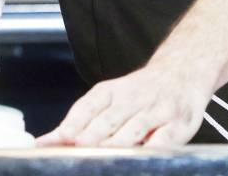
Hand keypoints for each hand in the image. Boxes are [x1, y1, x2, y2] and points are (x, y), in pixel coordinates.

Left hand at [36, 64, 209, 146]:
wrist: (180, 73)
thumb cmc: (137, 93)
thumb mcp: (108, 98)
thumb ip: (80, 121)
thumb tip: (47, 141)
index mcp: (110, 92)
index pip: (88, 107)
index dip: (74, 123)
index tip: (62, 137)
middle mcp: (132, 99)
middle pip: (108, 120)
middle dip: (92, 135)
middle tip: (77, 146)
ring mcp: (156, 111)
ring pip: (134, 128)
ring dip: (117, 142)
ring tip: (101, 154)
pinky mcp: (177, 125)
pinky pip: (164, 138)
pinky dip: (152, 146)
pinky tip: (141, 153)